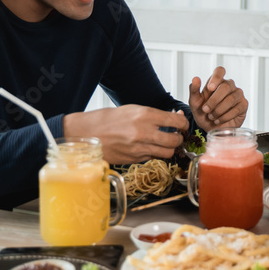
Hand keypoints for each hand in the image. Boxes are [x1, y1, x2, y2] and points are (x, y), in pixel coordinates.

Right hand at [63, 106, 187, 163]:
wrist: (84, 134)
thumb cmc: (107, 119)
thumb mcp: (132, 109)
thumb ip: (154, 115)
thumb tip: (175, 117)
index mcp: (145, 115)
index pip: (176, 122)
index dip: (184, 124)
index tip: (183, 125)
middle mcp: (144, 132)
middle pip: (175, 140)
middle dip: (179, 139)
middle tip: (176, 136)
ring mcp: (139, 148)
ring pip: (167, 153)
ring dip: (169, 149)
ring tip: (164, 143)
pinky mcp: (134, 160)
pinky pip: (152, 158)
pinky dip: (154, 154)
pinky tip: (148, 148)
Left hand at [189, 66, 247, 129]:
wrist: (211, 128)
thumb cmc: (203, 113)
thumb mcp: (195, 103)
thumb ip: (194, 90)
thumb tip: (195, 78)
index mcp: (217, 81)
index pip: (220, 71)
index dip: (216, 78)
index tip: (210, 88)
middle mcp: (229, 85)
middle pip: (226, 86)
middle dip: (214, 100)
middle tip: (205, 110)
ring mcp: (238, 94)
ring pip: (231, 99)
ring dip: (218, 110)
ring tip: (211, 117)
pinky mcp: (244, 105)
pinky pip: (236, 109)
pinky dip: (225, 117)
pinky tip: (218, 120)